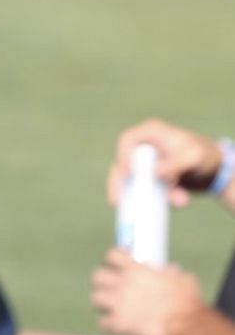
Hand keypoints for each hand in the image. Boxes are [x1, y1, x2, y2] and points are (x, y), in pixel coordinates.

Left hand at [91, 248, 205, 334]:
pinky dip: (108, 325)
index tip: (118, 265)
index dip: (114, 260)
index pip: (112, 256)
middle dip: (103, 283)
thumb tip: (171, 269)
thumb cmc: (187, 301)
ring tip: (111, 308)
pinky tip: (115, 327)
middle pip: (97, 276)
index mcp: (135, 269)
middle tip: (112, 290)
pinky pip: (103, 323)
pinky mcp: (120, 323)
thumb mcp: (180, 278)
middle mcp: (123, 283)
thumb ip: (170, 273)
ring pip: (96, 298)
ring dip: (102, 303)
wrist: (186, 325)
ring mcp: (119, 303)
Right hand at [107, 119, 222, 207]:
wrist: (217, 171)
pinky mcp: (153, 177)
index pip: (127, 140)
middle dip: (121, 182)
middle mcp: (145, 146)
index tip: (128, 175)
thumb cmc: (205, 155)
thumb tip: (153, 173)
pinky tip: (179, 202)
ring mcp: (148, 162)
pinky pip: (146, 189)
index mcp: (151, 132)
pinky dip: (157, 200)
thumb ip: (173, 164)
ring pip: (133, 179)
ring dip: (146, 195)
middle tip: (117, 200)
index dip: (122, 156)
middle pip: (123, 162)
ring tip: (176, 202)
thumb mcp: (192, 157)